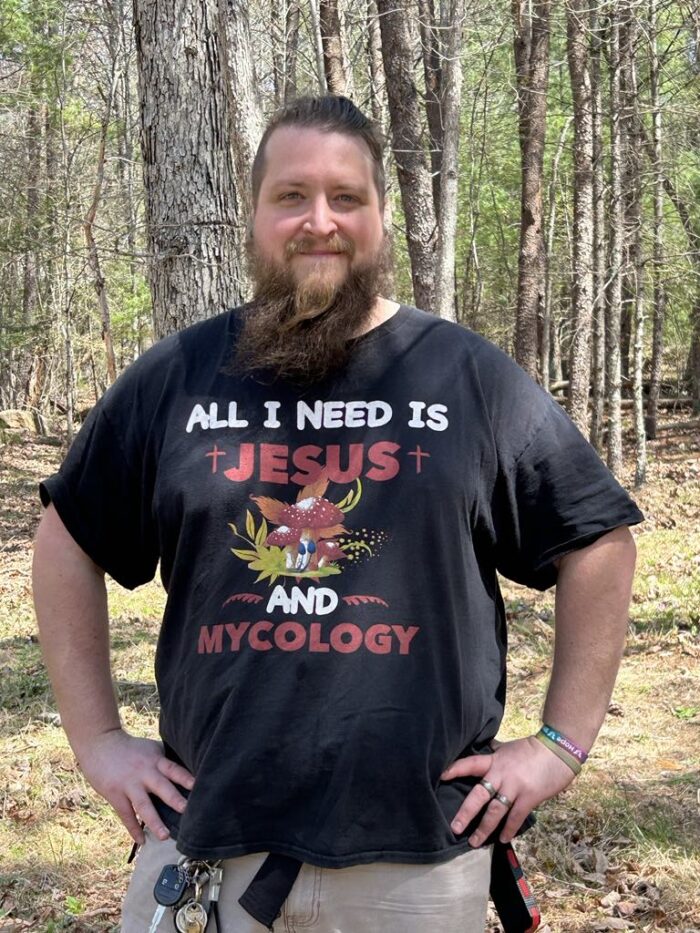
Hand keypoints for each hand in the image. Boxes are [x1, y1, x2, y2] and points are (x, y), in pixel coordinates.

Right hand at [76, 728, 194, 843]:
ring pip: (144, 805)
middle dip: (175, 800)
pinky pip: (126, 815)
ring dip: (155, 822)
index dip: (186, 778)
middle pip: (162, 787)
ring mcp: (129, 784)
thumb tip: (186, 770)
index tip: (199, 788)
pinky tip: (142, 841)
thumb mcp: (150, 749)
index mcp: (156, 759)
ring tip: (165, 836)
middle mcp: (145, 772)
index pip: (174, 769)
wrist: (100, 743)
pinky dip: (134, 829)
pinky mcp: (115, 794)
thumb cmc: (129, 748)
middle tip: (187, 811)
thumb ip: (164, 760)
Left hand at [441, 735, 575, 845]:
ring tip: (474, 842)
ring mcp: (515, 787)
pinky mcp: (530, 797)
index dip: (454, 769)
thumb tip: (483, 748)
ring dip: (484, 828)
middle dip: (465, 813)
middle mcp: (501, 774)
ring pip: (495, 811)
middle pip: (478, 795)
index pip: (469, 763)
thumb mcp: (508, 748)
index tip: (440, 777)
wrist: (558, 750)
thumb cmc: (533, 748)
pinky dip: (508, 829)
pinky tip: (502, 839)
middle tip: (454, 828)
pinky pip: (516, 817)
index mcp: (494, 760)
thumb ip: (495, 753)